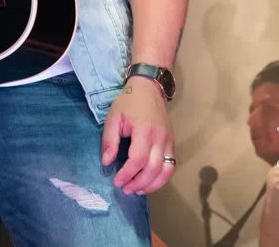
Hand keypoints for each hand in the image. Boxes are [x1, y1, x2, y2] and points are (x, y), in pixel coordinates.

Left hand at [100, 76, 175, 194]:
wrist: (149, 88)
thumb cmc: (128, 102)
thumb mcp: (113, 117)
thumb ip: (109, 140)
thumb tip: (106, 162)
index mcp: (144, 130)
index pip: (138, 160)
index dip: (127, 174)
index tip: (116, 181)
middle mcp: (160, 138)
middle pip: (153, 169)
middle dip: (139, 183)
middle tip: (125, 189)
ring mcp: (169, 141)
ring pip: (166, 171)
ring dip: (152, 185)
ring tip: (138, 190)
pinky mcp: (172, 143)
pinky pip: (171, 165)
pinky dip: (162, 178)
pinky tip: (150, 182)